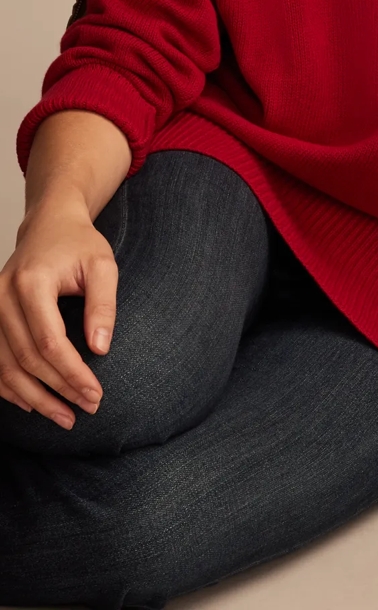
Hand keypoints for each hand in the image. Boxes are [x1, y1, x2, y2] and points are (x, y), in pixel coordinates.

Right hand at [0, 196, 117, 428]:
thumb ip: (103, 305)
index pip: (49, 341)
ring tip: (64, 416)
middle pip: (26, 358)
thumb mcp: (102, 265)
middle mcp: (3, 297)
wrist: (49, 225)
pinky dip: (9, 387)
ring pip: (5, 366)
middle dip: (58, 389)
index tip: (96, 394)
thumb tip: (101, 349)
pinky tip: (33, 403)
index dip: (71, 373)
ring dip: (33, 397)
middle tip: (87, 408)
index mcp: (31, 282)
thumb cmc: (79, 244)